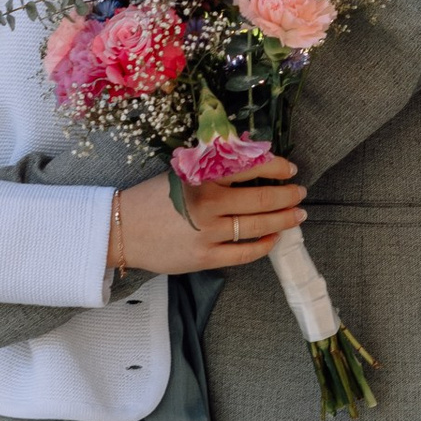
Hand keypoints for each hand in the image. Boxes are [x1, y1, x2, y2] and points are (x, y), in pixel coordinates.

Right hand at [113, 160, 307, 275]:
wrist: (120, 229)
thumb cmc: (150, 198)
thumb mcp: (180, 173)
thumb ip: (211, 169)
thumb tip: (249, 162)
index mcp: (202, 177)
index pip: (250, 168)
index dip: (277, 168)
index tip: (290, 169)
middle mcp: (208, 204)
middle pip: (261, 199)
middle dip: (287, 196)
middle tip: (300, 193)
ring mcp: (207, 233)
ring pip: (257, 226)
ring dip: (283, 220)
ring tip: (297, 216)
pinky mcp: (204, 257)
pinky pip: (244, 253)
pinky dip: (263, 245)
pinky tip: (273, 239)